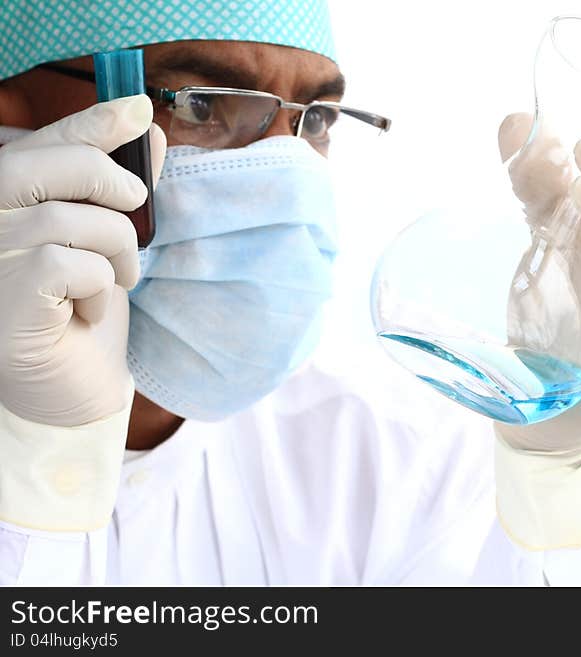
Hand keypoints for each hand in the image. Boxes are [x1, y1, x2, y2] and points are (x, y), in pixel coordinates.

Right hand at [0, 96, 165, 425]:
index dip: (90, 122)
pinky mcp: (5, 296)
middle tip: (135, 206)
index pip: (41, 144)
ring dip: (115, 251)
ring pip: (69, 219)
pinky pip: (67, 264)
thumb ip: (121, 189)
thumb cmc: (85, 314)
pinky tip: (87, 313)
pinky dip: (97, 287)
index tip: (137, 107)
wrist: (78, 389)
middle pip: (47, 166)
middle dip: (109, 180)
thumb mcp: (109, 243)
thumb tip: (151, 133)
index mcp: (6, 202)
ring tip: (116, 283)